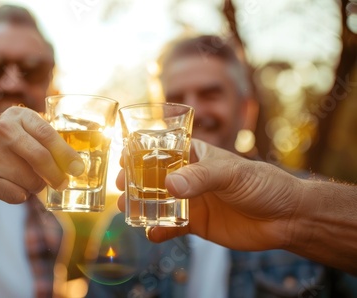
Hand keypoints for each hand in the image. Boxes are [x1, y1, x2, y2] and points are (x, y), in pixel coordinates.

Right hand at [0, 106, 84, 202]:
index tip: (77, 168)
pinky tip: (13, 184)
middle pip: (40, 158)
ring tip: (27, 178)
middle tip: (62, 183)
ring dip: (36, 186)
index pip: (47, 134)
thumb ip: (49, 139)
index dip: (66, 154)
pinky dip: (21, 195)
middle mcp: (2, 130)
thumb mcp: (25, 127)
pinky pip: (16, 195)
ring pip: (31, 181)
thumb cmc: (9, 140)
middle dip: (56, 175)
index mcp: (19, 116)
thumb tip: (77, 165)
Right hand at [116, 139, 302, 250]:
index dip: (142, 152)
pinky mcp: (197, 224)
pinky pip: (172, 227)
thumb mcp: (232, 174)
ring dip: (141, 206)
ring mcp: (192, 201)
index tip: (123, 156)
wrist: (285, 218)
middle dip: (135, 180)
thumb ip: (200, 178)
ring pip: (159, 202)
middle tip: (120, 186)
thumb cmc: (262, 184)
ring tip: (126, 211)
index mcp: (197, 156)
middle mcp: (191, 177)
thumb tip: (169, 185)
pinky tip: (152, 234)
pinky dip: (160, 231)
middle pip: (155, 176)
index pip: (164, 149)